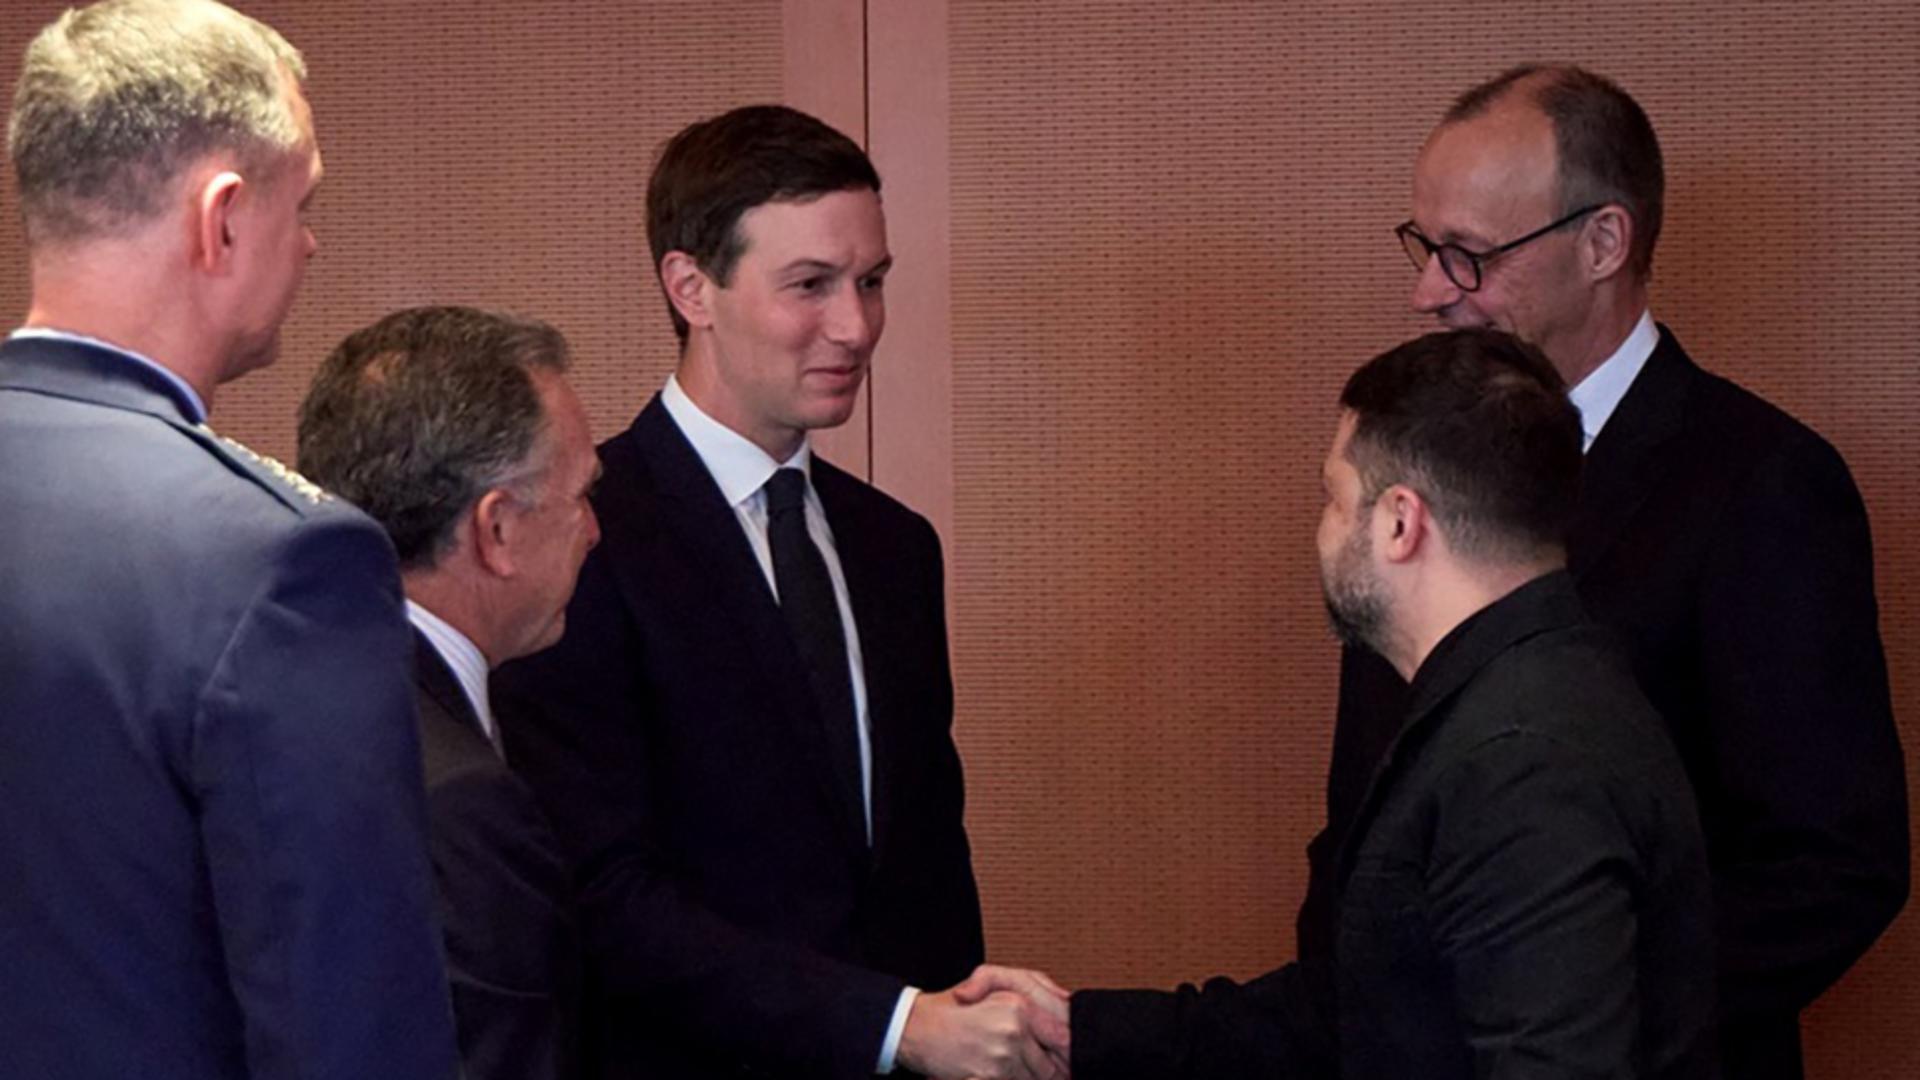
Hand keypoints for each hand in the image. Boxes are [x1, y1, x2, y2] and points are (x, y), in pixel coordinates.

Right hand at [897, 967, 1070, 1079]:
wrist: (917, 1028)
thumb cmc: (953, 1009)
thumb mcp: (993, 990)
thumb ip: (1031, 1002)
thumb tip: (1063, 1026)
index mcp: (1019, 1005)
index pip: (1061, 1038)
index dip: (1065, 1055)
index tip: (1065, 1064)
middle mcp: (1014, 1029)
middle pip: (1049, 1067)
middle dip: (1046, 1074)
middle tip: (1052, 1075)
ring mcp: (1002, 1056)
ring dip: (1026, 1079)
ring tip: (1008, 1069)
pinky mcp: (989, 1076)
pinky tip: (996, 1072)